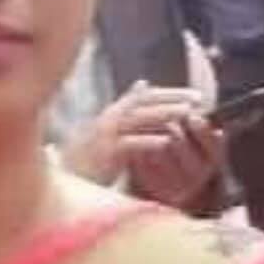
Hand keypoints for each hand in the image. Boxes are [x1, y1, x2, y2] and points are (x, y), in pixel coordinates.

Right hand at [61, 86, 220, 202]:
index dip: (171, 93)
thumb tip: (144, 83)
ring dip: (165, 114)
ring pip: (139, 119)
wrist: (64, 180)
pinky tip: (167, 140)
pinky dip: (148, 140)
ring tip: (188, 114)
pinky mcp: (104, 155)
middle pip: (144, 102)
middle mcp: (108, 119)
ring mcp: (105, 136)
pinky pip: (129, 144)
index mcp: (113, 112)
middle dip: (173, 99)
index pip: (145, 95)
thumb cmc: (89, 156)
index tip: (196, 95)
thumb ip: (127, 107)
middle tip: (199, 100)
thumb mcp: (109, 127)